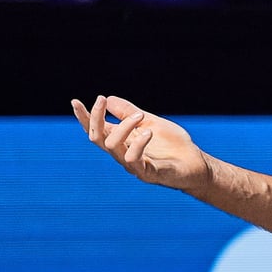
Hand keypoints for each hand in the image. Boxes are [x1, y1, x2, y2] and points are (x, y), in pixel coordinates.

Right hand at [72, 95, 208, 190]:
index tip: (75, 102)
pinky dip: (137, 144)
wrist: (196, 164)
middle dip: (95, 118)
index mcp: (122, 142)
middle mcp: (122, 153)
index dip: (85, 118)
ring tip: (140, 116)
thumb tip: (109, 98)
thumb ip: (130, 112)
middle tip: (102, 100)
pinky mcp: (147, 173)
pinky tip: (147, 132)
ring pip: (112, 147)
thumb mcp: (150, 122)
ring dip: (123, 127)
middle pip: (97, 138)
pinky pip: (133, 160)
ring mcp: (133, 165)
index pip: (96, 130)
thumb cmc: (172, 145)